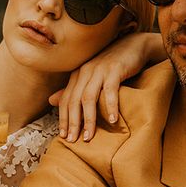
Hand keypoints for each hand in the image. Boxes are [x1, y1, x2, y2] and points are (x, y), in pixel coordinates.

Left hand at [48, 32, 163, 141]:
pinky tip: (113, 120)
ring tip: (89, 136)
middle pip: (74, 101)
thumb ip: (73, 89)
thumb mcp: (91, 77)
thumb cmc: (113, 64)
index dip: (64, 119)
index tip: (64, 137)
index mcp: (77, 75)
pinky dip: (111, 106)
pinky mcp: (115, 70)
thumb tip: (51, 101)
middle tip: (73, 141)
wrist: (134, 46)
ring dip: (88, 119)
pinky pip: (110, 91)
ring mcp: (99, 70)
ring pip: (88, 98)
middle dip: (73, 122)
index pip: (65, 100)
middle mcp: (85, 72)